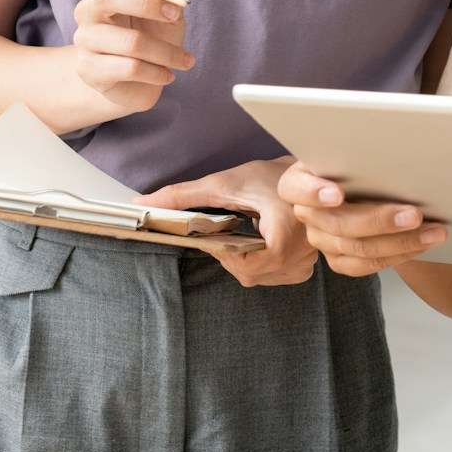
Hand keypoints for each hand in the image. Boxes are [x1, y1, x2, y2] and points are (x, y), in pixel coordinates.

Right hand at [70, 0, 195, 115]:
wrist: (134, 81)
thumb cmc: (152, 35)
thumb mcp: (169, 9)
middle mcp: (88, 8)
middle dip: (147, 4)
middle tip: (176, 16)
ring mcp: (84, 38)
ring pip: (129, 41)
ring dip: (166, 52)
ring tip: (185, 60)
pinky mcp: (88, 69)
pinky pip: (129, 68)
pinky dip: (157, 73)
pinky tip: (168, 75)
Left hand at [140, 156, 317, 287]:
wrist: (309, 174)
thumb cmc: (269, 176)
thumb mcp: (224, 183)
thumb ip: (183, 195)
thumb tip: (143, 203)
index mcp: (285, 235)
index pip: (246, 266)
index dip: (227, 254)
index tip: (218, 237)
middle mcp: (301, 253)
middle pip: (252, 274)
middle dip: (233, 255)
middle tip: (233, 229)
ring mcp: (307, 262)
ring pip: (262, 278)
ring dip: (247, 260)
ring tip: (250, 232)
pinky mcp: (307, 264)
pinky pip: (276, 276)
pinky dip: (262, 263)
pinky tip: (261, 242)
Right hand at [278, 161, 448, 276]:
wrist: (356, 186)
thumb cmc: (355, 162)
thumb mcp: (350, 151)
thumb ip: (359, 153)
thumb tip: (393, 146)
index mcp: (298, 181)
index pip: (296, 188)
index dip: (314, 192)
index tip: (337, 194)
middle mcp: (306, 213)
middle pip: (339, 223)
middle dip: (380, 220)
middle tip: (416, 214)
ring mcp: (320, 239)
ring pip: (357, 248)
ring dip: (401, 241)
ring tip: (434, 231)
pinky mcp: (338, 259)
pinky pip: (366, 265)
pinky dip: (398, 254)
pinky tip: (422, 243)